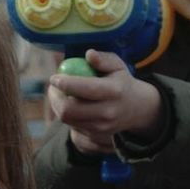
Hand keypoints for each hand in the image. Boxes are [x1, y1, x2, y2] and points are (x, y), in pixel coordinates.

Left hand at [46, 50, 160, 154]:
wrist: (137, 109)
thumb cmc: (121, 82)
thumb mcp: (117, 66)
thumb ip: (104, 59)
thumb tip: (89, 54)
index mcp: (114, 91)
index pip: (85, 89)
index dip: (65, 84)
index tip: (54, 77)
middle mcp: (108, 111)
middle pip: (69, 110)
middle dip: (55, 97)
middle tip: (52, 87)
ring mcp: (101, 126)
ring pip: (67, 119)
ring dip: (57, 105)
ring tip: (59, 93)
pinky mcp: (95, 134)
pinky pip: (71, 125)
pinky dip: (65, 114)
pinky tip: (69, 104)